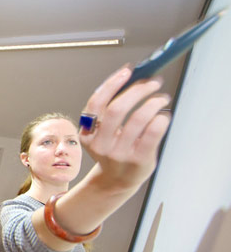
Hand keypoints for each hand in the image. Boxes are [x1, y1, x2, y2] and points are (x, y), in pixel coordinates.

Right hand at [79, 65, 170, 193]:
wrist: (117, 180)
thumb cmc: (115, 150)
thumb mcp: (103, 132)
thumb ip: (112, 110)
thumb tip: (134, 79)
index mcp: (88, 133)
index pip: (96, 103)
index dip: (112, 84)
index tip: (127, 71)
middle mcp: (100, 144)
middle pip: (117, 109)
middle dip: (137, 90)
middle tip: (152, 83)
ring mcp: (119, 153)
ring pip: (138, 118)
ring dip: (153, 102)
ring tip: (161, 98)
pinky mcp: (138, 160)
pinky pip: (153, 132)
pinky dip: (161, 118)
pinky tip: (163, 116)